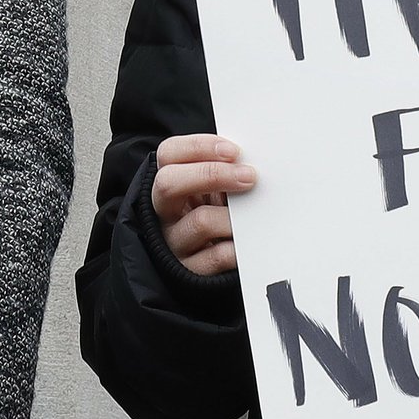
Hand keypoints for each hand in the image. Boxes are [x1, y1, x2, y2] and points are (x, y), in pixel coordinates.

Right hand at [151, 133, 256, 276]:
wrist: (208, 267)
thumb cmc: (213, 218)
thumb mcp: (210, 193)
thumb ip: (220, 174)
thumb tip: (247, 160)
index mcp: (168, 184)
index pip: (168, 154)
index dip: (199, 147)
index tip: (233, 151)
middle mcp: (164, 211)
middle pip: (169, 183)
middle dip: (212, 174)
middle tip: (249, 176)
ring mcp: (174, 242)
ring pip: (200, 221)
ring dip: (233, 216)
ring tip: (254, 217)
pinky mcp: (190, 271)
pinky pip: (217, 256)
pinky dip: (238, 247)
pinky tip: (249, 242)